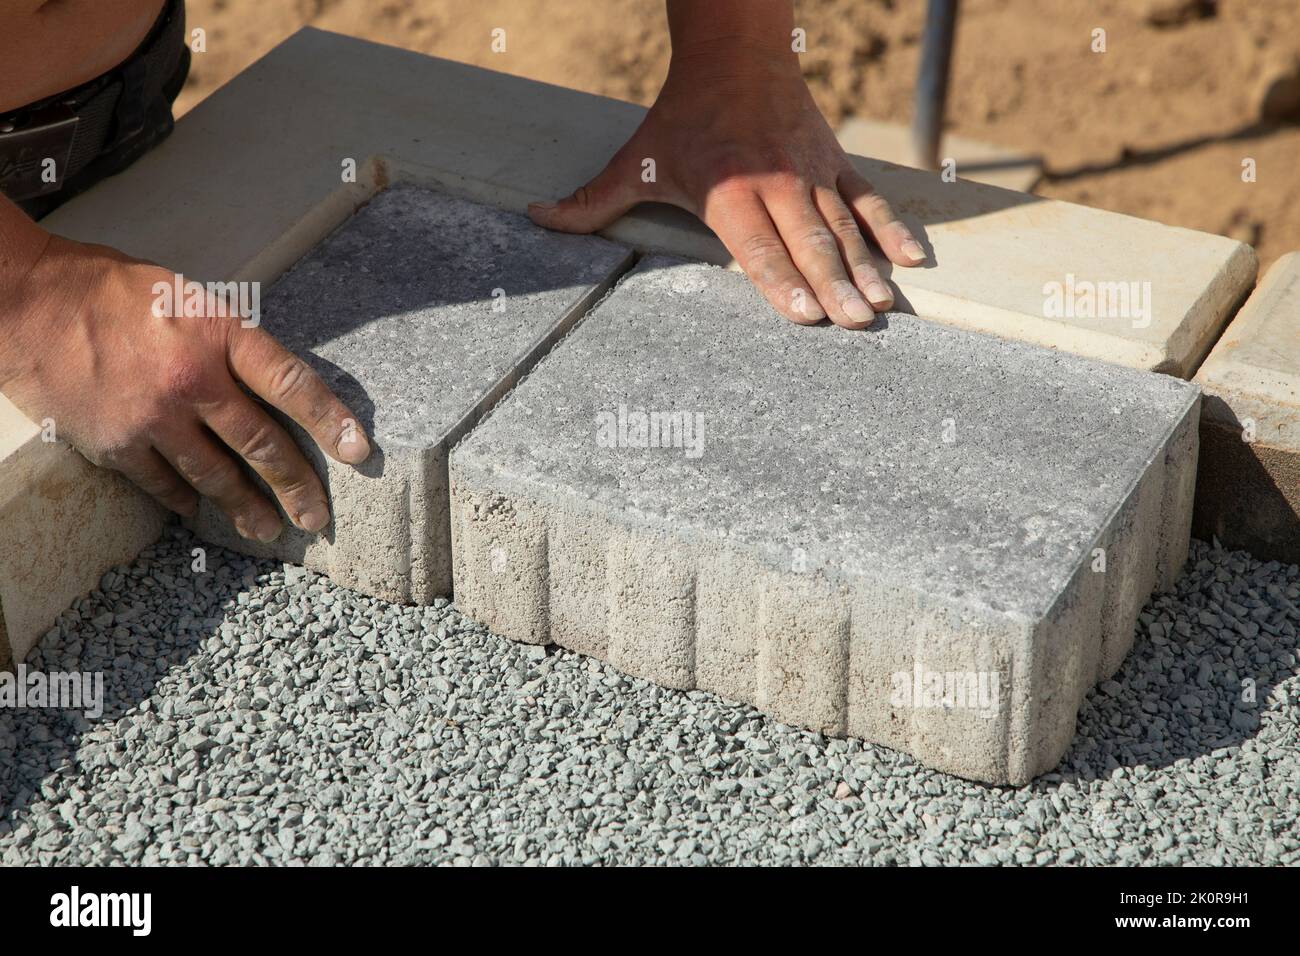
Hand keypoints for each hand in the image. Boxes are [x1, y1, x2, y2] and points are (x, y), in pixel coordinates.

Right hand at [0, 233, 370, 540]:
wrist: (26, 301)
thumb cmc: (112, 291)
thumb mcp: (187, 299)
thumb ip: (228, 343)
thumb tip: (271, 388)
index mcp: (219, 332)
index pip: (291, 381)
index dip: (330, 418)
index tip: (359, 451)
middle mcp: (193, 378)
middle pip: (261, 443)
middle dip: (296, 486)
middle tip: (318, 517)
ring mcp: (154, 416)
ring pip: (216, 475)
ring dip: (246, 507)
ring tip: (269, 530)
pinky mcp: (117, 444)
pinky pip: (164, 483)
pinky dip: (185, 499)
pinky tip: (201, 510)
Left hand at [529, 31, 925, 327]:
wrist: (735, 53)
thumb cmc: (682, 117)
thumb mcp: (637, 160)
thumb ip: (592, 201)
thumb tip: (536, 220)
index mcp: (728, 190)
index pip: (757, 245)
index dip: (780, 279)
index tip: (805, 314)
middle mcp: (776, 183)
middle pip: (808, 241)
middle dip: (832, 284)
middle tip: (854, 323)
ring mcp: (811, 173)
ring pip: (843, 226)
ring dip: (865, 267)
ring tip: (882, 305)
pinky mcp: (835, 160)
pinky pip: (869, 198)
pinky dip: (892, 228)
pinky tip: (913, 260)